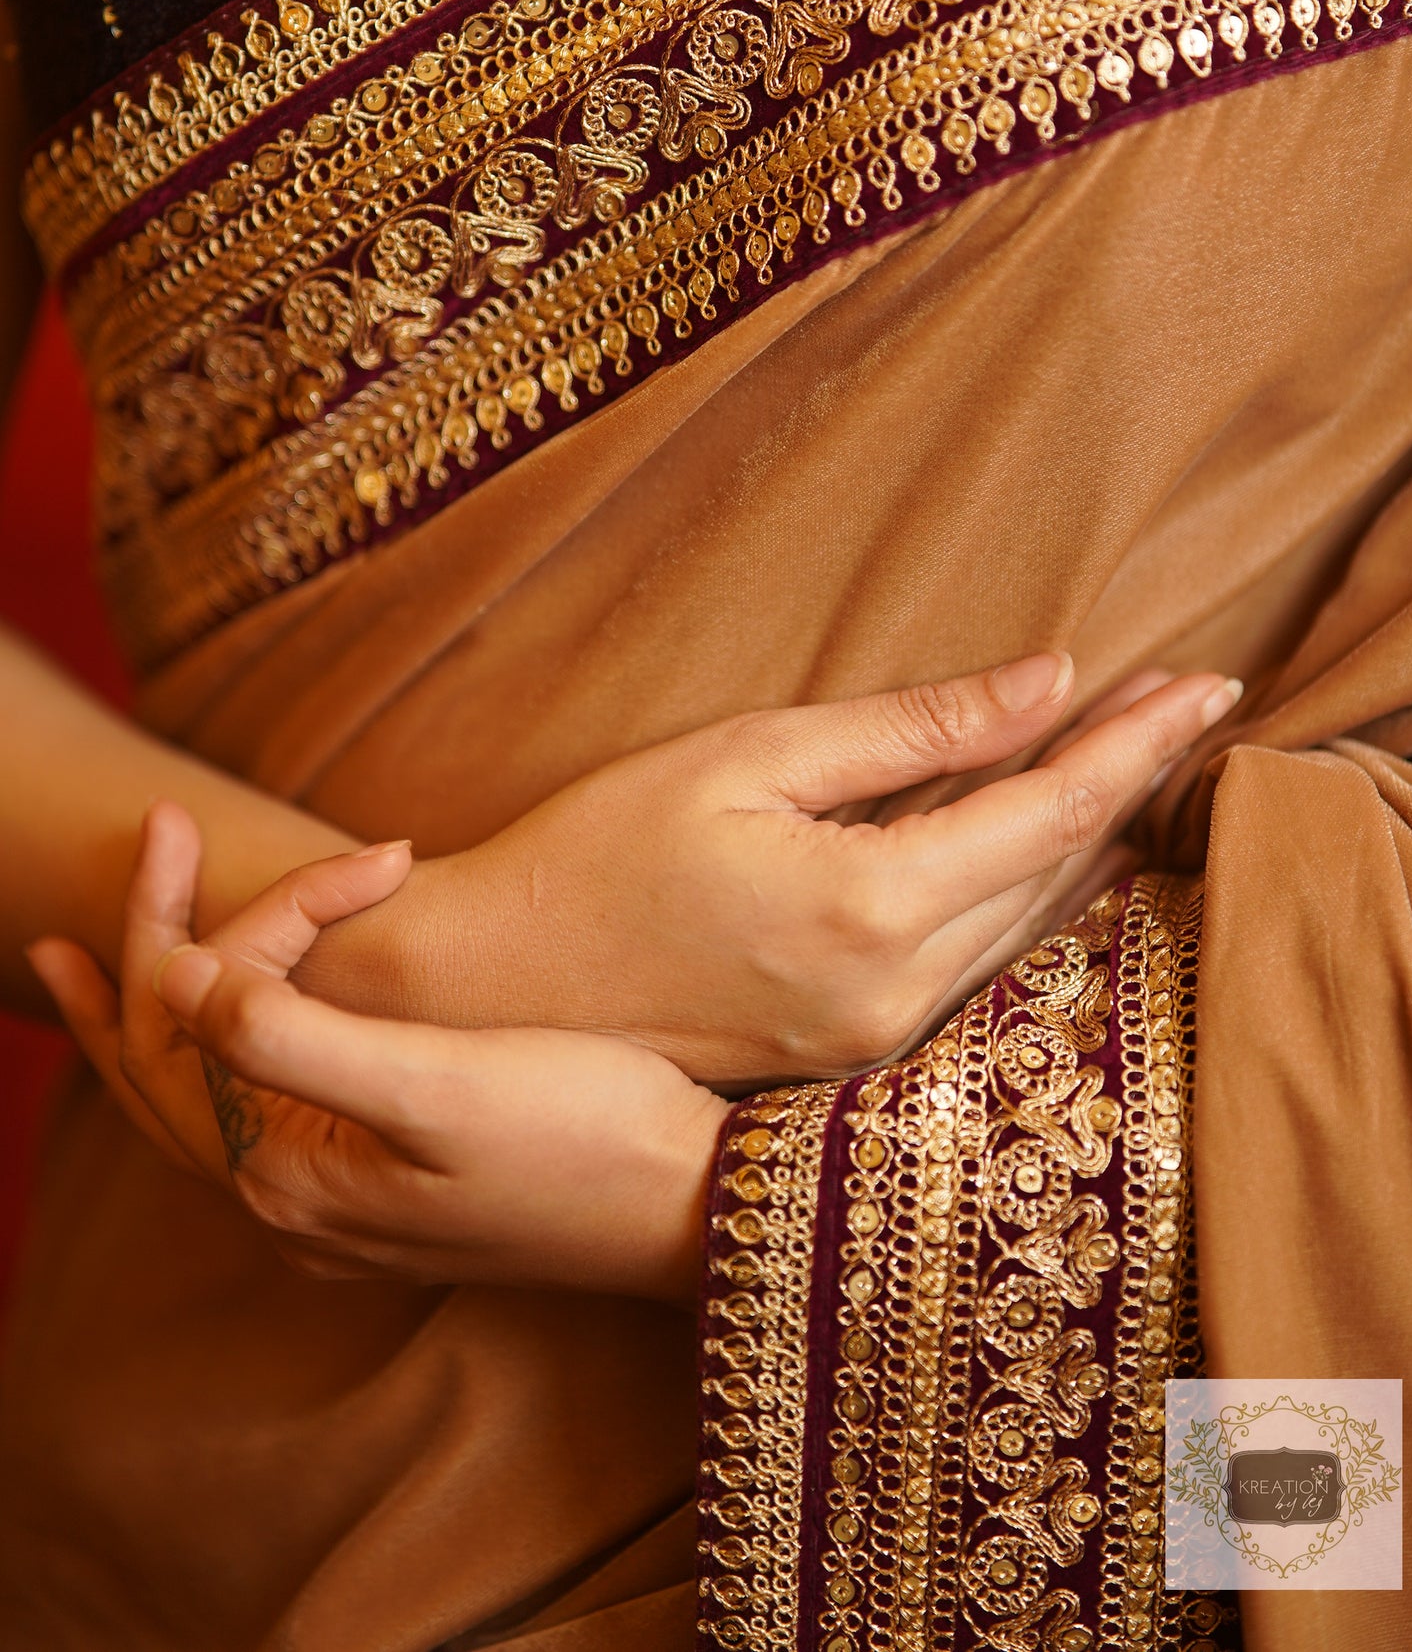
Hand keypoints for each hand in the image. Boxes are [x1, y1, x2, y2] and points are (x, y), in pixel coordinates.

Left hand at [30, 806, 726, 1301]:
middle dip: (151, 936)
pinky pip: (256, 1115)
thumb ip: (287, 1038)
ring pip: (202, 1093)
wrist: (695, 1205)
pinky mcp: (383, 1193)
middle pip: (168, 1060)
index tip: (376, 857)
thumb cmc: (584, 1135)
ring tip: (95, 952)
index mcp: (288, 1172)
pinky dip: (215, 1054)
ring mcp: (335, 1207)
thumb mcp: (436, 1087)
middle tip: (160, 826)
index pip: (212, 1014)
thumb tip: (178, 974)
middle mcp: (293, 1203)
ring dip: (156, 1005)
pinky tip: (223, 1028)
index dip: (269, 914)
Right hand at [299, 652, 1241, 1084]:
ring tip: (1143, 752)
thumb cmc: (603, 850)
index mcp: (872, 910)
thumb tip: (1048, 684)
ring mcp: (876, 1037)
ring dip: (1087, 834)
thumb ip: (913, 731)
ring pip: (1024, 923)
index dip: (1136, 744)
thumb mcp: (752, 758)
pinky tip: (1056, 841)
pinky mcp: (850, 1049)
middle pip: (1054, 871)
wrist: (498, 988)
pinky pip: (975, 957)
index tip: (1207, 683)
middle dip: (1127, 777)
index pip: (1052, 813)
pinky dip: (1025, 886)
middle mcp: (895, 994)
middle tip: (1190, 696)